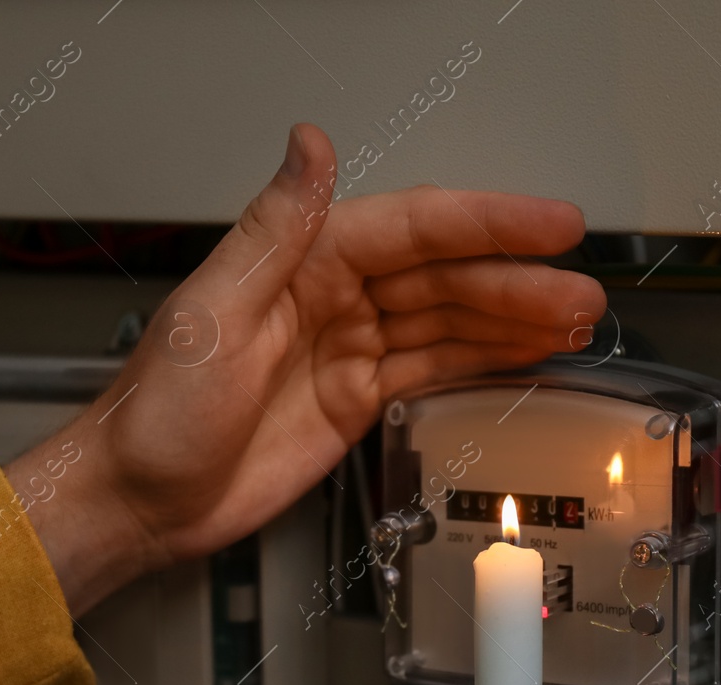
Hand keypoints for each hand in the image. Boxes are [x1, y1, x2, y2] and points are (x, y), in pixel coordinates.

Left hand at [6, 122, 604, 614]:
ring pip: (447, 323)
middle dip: (518, 283)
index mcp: (299, 264)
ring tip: (577, 321)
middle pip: (443, 278)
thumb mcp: (213, 315)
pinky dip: (481, 361)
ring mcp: (347, 350)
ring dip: (513, 321)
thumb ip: (274, 231)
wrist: (138, 502)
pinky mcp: (354, 401)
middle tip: (583, 293)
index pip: (412, 230)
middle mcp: (330, 299)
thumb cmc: (154, 414)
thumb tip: (311, 146)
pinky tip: (525, 355)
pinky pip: (431, 369)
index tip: (551, 224)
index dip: (488, 224)